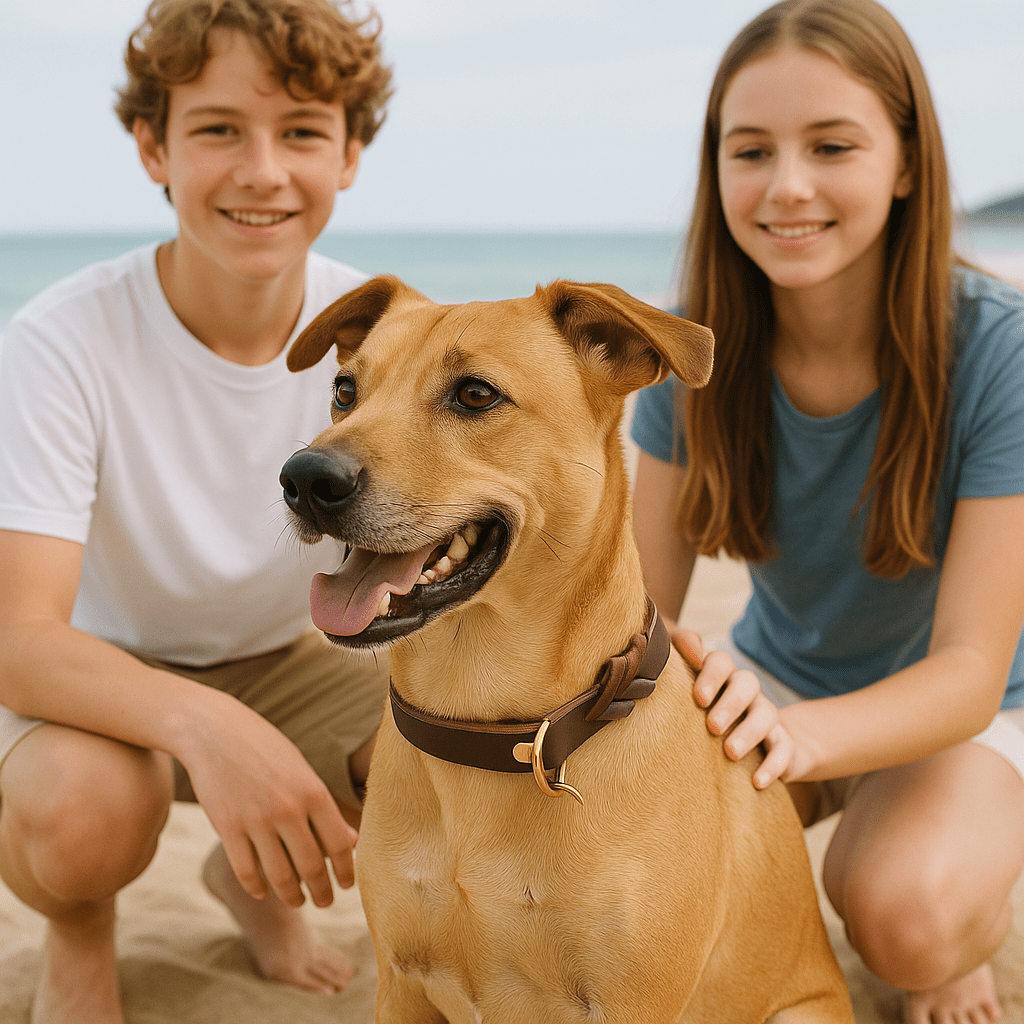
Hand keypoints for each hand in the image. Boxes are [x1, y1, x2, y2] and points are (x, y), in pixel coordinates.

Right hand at [174, 688, 357, 908]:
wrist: (214, 732)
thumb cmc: (265, 748)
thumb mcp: (301, 769)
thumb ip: (322, 807)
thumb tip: (350, 841)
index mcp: (313, 792)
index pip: (339, 844)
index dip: (346, 871)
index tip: (347, 884)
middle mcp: (287, 809)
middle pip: (312, 866)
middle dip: (322, 891)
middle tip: (325, 901)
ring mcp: (256, 821)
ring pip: (280, 876)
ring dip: (292, 896)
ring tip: (298, 902)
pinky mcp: (227, 829)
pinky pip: (247, 871)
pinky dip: (258, 888)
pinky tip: (264, 893)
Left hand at [670, 626, 794, 788]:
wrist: (758, 742)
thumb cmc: (707, 715)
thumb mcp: (688, 696)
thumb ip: (672, 671)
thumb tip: (653, 649)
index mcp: (722, 677)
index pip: (721, 662)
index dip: (711, 675)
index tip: (698, 698)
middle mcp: (746, 692)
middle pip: (747, 683)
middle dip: (730, 703)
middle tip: (712, 726)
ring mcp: (767, 716)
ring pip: (767, 713)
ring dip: (749, 732)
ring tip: (730, 753)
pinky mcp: (783, 744)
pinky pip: (784, 749)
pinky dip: (773, 764)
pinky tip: (757, 781)